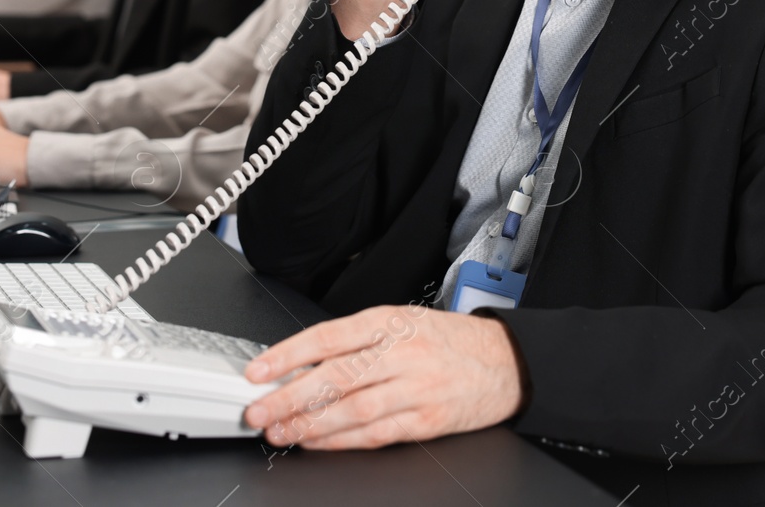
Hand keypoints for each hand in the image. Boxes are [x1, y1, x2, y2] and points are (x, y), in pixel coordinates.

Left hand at [242, 305, 523, 449]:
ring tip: (280, 431)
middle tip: (258, 411)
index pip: (328, 337)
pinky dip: (341, 440)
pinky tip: (317, 441)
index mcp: (390, 321)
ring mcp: (416, 388)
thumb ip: (356, 341)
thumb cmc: (448, 340)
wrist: (506, 361)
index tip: (259, 371)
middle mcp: (402, 352)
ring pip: (352, 409)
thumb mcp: (402, 322)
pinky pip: (376, 433)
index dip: (288, 355)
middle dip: (289, 397)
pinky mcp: (427, 420)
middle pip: (335, 377)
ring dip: (310, 424)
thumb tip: (301, 363)